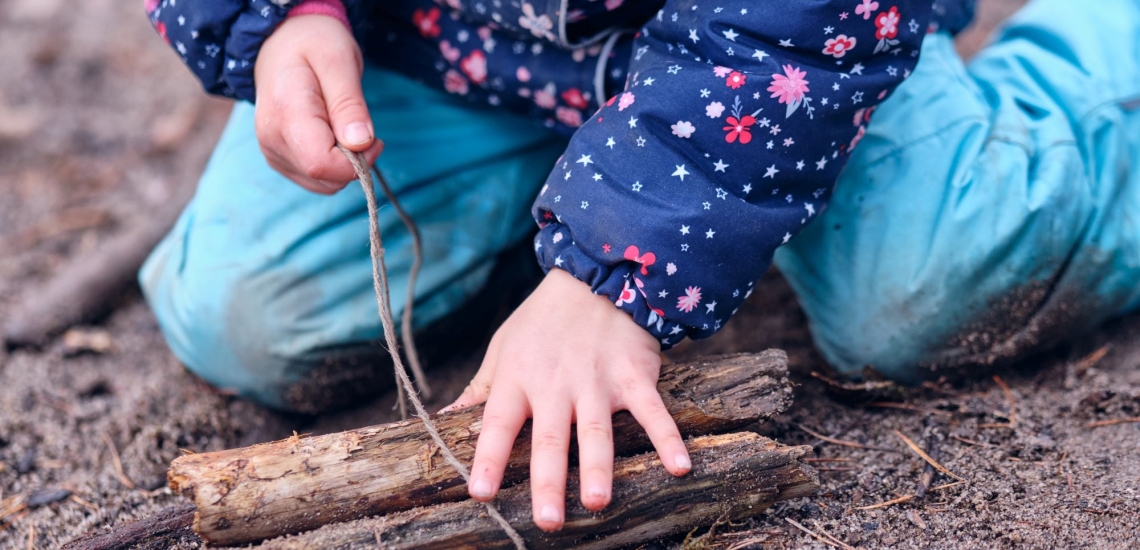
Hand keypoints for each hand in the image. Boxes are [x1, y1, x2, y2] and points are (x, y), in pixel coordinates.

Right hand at [254, 15, 383, 193]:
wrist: (282, 41)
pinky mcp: (279, 158)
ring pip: (323, 184)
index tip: (373, 138)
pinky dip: (333, 164)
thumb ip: (349, 104)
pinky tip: (332, 134)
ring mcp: (272, 152)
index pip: (322, 165)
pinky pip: (316, 179)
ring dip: (345, 163)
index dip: (357, 162)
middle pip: (325, 178)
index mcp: (284, 114)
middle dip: (354, 161)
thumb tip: (360, 144)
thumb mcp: (340, 61)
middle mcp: (271, 139)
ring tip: (342, 124)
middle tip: (359, 125)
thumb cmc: (314, 44)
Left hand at [442, 269, 690, 531]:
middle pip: (551, 439)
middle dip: (549, 481)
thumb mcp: (502, 349)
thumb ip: (479, 391)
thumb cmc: (541, 322)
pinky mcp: (634, 377)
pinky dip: (668, 439)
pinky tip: (679, 467)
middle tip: (548, 520)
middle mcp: (556, 385)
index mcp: (518, 379)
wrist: (596, 278)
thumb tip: (443, 422)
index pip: (498, 424)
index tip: (481, 492)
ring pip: (597, 431)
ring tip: (596, 502)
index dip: (489, 457)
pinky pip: (653, 412)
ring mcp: (598, 382)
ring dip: (599, 467)